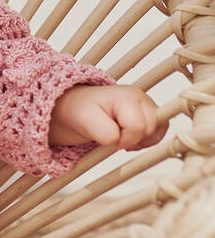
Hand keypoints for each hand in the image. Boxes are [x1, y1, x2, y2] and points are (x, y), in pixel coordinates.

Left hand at [49, 84, 168, 150]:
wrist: (79, 108)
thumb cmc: (82, 111)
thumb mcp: (85, 120)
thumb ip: (104, 131)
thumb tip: (120, 139)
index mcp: (126, 96)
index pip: (138, 126)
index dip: (124, 139)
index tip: (108, 137)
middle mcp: (141, 97)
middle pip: (151, 130)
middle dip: (132, 140)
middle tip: (114, 136)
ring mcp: (148, 105)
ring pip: (157, 133)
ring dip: (140, 142)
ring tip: (121, 136)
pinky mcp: (151, 114)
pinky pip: (157, 135)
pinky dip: (144, 142)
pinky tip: (128, 137)